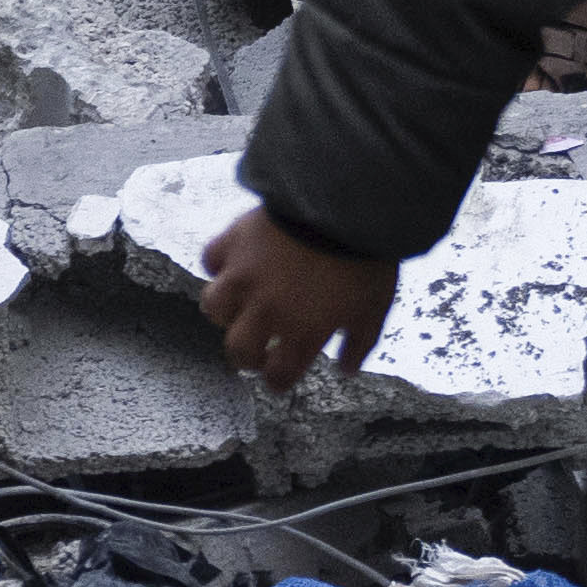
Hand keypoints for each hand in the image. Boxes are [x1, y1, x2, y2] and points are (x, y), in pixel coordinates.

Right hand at [203, 201, 395, 381]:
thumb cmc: (364, 258)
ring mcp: (244, 276)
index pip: (278, 376)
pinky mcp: (234, 241)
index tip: (280, 378)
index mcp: (302, 333)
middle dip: (247, 357)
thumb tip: (346, 370)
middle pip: (239, 351)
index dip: (278, 382)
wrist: (344, 204)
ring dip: (227, 313)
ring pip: (214, 308)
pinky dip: (220, 265)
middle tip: (257, 350)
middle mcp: (266, 311)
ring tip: (240, 307)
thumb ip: (359, 343)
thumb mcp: (374, 308)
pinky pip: (212, 259)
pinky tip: (235, 264)